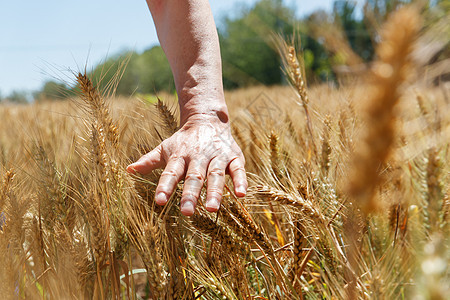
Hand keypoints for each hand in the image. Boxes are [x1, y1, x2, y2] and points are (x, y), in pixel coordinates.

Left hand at [127, 113, 246, 215]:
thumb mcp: (165, 148)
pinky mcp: (234, 158)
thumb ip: (149, 160)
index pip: (171, 172)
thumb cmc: (183, 141)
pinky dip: (241, 181)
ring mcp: (217, 157)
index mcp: (180, 156)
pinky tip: (241, 194)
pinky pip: (238, 170)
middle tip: (187, 212)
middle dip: (191, 194)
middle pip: (194, 177)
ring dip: (215, 191)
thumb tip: (128, 169)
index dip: (165, 186)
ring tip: (212, 209)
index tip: (160, 201)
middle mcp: (199, 157)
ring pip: (216, 175)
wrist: (208, 120)